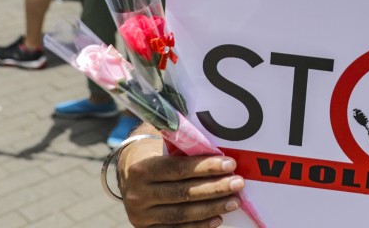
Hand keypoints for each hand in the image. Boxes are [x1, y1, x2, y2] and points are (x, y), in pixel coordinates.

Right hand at [119, 137, 243, 226]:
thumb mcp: (163, 148)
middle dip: (215, 188)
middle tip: (238, 183)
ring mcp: (141, 216)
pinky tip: (218, 218)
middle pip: (183, 193)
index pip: (178, 169)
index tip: (230, 164)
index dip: (206, 167)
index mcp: (142, 169)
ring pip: (182, 214)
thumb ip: (185, 148)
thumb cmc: (156, 157)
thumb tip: (219, 147)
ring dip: (212, 208)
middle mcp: (138, 194)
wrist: (130, 179)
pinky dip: (200, 225)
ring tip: (234, 201)